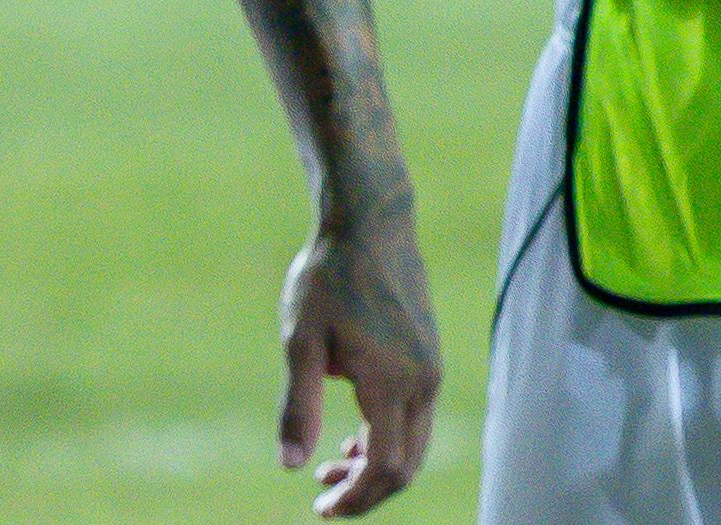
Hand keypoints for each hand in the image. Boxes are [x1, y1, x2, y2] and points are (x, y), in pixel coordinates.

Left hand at [276, 205, 441, 515]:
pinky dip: (390, 438)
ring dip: (378, 465)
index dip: (356, 499)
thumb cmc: (328, 279)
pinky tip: (354, 432)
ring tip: (332, 462)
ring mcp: (431, 368)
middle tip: (321, 494)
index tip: (321, 508)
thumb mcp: (300, 343)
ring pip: (415, 442)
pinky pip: (417, 416)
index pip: (386, 468)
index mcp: (391, 384)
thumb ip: (299, 407)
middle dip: (367, 490)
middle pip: (408, 465)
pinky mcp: (429, 356)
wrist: (372, 224)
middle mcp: (422, 382)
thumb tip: (289, 466)